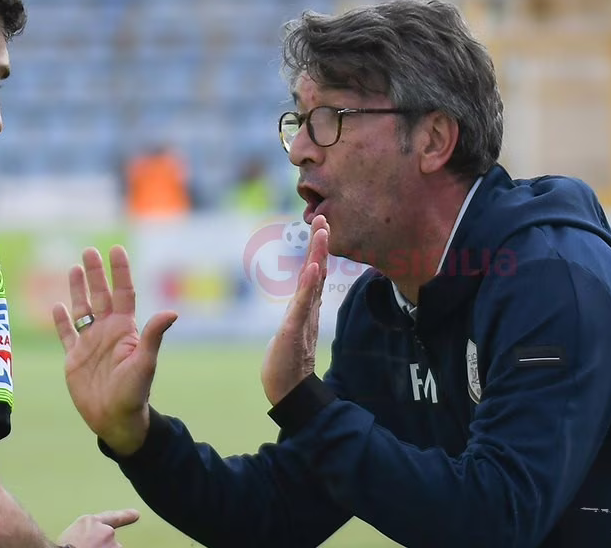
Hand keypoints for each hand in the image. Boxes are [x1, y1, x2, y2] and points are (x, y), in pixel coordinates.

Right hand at [52, 246, 177, 456]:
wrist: (114, 418)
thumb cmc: (134, 392)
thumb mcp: (145, 362)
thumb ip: (153, 336)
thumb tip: (172, 312)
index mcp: (125, 329)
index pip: (123, 293)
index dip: (119, 272)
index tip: (116, 249)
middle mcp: (107, 332)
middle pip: (101, 295)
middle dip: (95, 273)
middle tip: (89, 250)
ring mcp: (90, 343)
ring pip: (82, 309)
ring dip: (78, 289)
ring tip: (74, 267)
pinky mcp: (74, 358)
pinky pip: (66, 334)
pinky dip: (61, 320)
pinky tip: (57, 305)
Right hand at [57, 509, 139, 547]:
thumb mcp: (71, 533)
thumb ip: (87, 531)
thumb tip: (89, 539)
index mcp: (89, 522)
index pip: (111, 517)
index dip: (125, 515)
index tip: (135, 514)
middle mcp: (104, 530)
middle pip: (109, 538)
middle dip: (101, 545)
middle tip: (86, 547)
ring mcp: (112, 543)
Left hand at [262, 214, 328, 404]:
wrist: (289, 392)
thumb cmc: (286, 365)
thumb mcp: (290, 333)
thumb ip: (296, 319)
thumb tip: (300, 311)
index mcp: (304, 309)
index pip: (313, 274)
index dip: (317, 250)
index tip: (321, 226)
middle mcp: (307, 310)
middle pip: (316, 271)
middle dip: (319, 244)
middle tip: (323, 218)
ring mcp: (302, 318)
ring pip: (312, 282)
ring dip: (317, 256)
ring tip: (321, 233)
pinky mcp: (295, 329)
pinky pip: (303, 303)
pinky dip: (310, 284)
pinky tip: (313, 267)